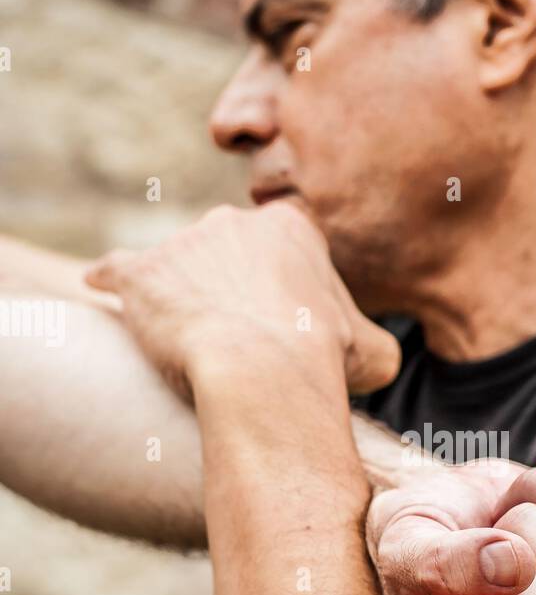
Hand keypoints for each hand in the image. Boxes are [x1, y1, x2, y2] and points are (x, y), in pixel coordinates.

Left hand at [84, 202, 400, 399]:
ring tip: (184, 342)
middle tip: (238, 341)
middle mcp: (235, 221)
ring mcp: (184, 243)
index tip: (282, 325)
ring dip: (181, 296)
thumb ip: (368, 339)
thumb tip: (368, 349)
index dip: (281, 290)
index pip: (281, 248)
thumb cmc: (322, 362)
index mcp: (292, 229)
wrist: (262, 373)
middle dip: (231, 289)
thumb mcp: (375, 352)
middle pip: (227, 253)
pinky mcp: (142, 273)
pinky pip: (118, 270)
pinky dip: (113, 280)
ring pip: (178, 268)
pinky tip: (101, 286)